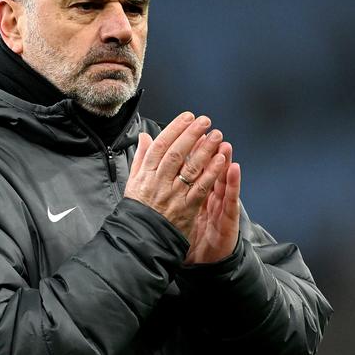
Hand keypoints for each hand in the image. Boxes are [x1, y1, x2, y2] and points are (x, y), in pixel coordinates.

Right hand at [124, 112, 226, 245]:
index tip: (187, 117)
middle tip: (205, 121)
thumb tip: (144, 137)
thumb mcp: (133, 181)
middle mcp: (159, 182)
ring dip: (205, 150)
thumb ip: (141, 158)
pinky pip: (201, 188)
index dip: (175, 129)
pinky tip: (220, 160)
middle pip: (176, 153)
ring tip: (217, 136)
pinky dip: (211, 173)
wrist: (141, 238)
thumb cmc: (138, 209)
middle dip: (192, 135)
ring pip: (190, 168)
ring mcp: (173, 195)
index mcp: (146, 174)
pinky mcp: (186, 208)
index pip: (160, 146)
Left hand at [182, 140, 240, 263]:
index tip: (188, 130)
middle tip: (209, 130)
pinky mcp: (229, 218)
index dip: (191, 150)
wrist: (206, 262)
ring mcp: (220, 205)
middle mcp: (209, 195)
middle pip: (209, 168)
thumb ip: (172, 191)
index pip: (193, 167)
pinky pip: (231, 198)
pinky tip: (234, 169)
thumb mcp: (181, 212)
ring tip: (224, 141)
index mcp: (195, 192)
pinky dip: (233, 183)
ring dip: (224, 158)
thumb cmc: (193, 234)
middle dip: (208, 149)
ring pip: (223, 178)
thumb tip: (161, 175)